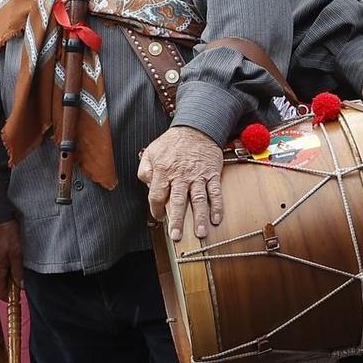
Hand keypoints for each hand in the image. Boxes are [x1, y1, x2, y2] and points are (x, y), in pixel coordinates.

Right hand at [0, 221, 22, 300]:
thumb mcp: (16, 253)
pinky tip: (10, 261)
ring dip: (7, 277)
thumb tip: (21, 286)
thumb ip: (18, 272)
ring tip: (16, 267)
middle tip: (20, 280)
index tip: (18, 295)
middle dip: (9, 287)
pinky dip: (3, 270)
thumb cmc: (6, 233)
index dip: (9, 297)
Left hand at [138, 124, 223, 242]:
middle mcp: (181, 175)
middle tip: (176, 236)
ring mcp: (198, 175)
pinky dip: (217, 206)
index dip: (155, 209)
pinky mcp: (212, 174)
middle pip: (177, 201)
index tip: (159, 218)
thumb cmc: (173, 142)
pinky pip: (215, 192)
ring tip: (200, 233)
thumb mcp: (151, 151)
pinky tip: (217, 219)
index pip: (156, 195)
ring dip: (200, 217)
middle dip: (177, 220)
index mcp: (164, 171)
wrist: (197, 127)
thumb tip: (147, 186)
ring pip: (198, 199)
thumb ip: (145, 170)